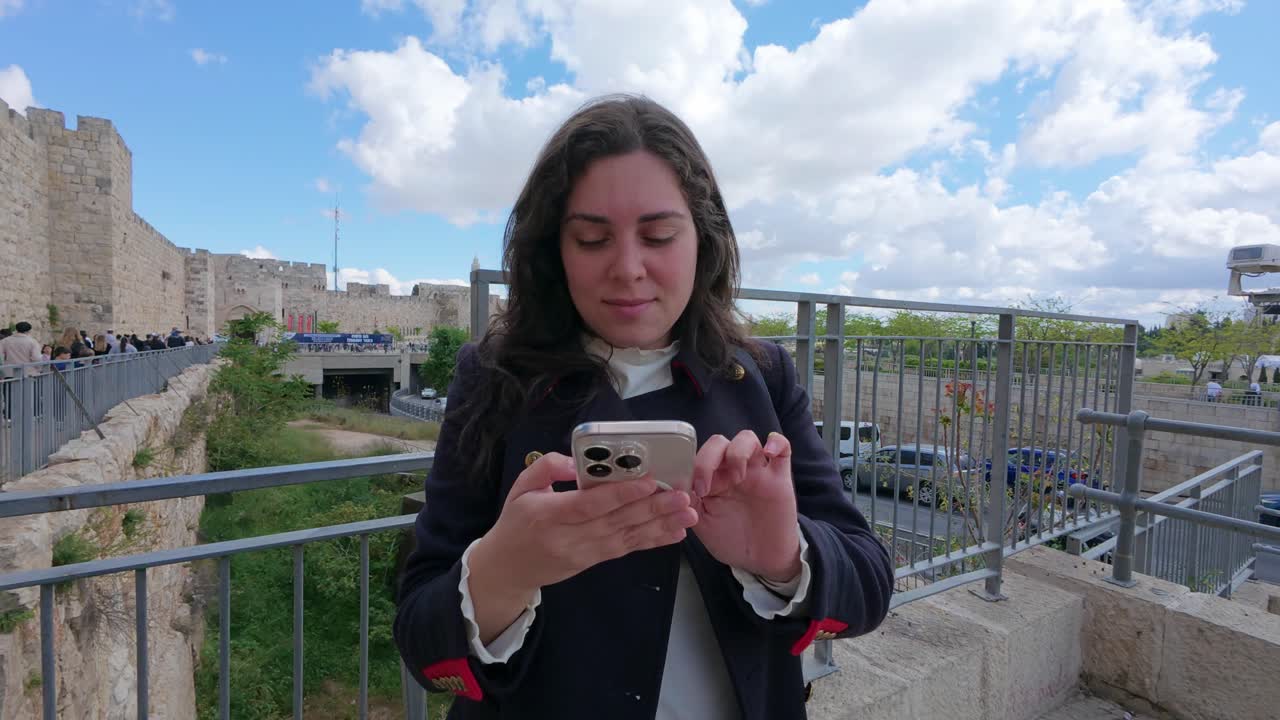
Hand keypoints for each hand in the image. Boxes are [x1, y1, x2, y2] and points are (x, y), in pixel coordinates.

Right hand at [467, 453, 698, 639]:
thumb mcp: (520, 487)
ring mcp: (583, 553)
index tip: (649, 481)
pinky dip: (652, 541)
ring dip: (660, 525)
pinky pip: (626, 550)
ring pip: (626, 537)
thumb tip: (580, 464)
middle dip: (653, 508)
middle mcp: (569, 537)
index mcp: (548, 515)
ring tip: (688, 514)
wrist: (507, 569)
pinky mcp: (593, 561)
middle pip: (616, 522)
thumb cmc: (515, 522)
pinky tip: (674, 533)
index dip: (621, 494)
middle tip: (683, 496)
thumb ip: (548, 467)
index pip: (589, 505)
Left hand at [690, 430, 800, 581]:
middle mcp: (732, 471)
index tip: (689, 489)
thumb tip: (674, 486)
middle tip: (706, 486)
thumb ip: (689, 504)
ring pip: (747, 439)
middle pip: (719, 443)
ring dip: (737, 451)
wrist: (760, 560)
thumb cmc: (731, 540)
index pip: (697, 457)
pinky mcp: (780, 477)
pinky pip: (783, 448)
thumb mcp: (703, 524)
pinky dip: (777, 442)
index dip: (690, 467)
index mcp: (711, 479)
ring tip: (737, 476)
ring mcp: (756, 472)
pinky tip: (769, 451)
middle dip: (708, 458)